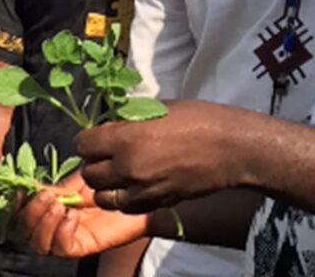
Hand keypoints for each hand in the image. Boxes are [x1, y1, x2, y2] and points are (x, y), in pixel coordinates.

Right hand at [21, 172, 147, 256]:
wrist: (141, 192)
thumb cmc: (114, 183)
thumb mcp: (83, 178)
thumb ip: (59, 185)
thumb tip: (34, 187)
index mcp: (52, 207)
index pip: (24, 213)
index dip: (19, 204)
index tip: (24, 190)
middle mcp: (56, 226)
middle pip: (27, 231)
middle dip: (32, 213)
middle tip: (48, 196)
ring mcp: (69, 237)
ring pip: (40, 244)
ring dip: (44, 224)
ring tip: (60, 205)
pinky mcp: (84, 246)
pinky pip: (63, 248)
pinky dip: (62, 233)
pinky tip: (74, 216)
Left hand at [77, 99, 244, 212]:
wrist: (231, 148)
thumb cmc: (200, 119)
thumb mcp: (159, 108)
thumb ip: (131, 119)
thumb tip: (111, 123)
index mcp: (128, 137)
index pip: (83, 144)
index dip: (90, 138)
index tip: (100, 135)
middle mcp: (128, 166)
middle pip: (89, 172)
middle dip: (95, 161)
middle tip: (109, 152)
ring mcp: (141, 190)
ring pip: (103, 196)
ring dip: (107, 184)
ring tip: (121, 171)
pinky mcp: (155, 203)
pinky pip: (125, 207)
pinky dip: (125, 197)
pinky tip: (136, 184)